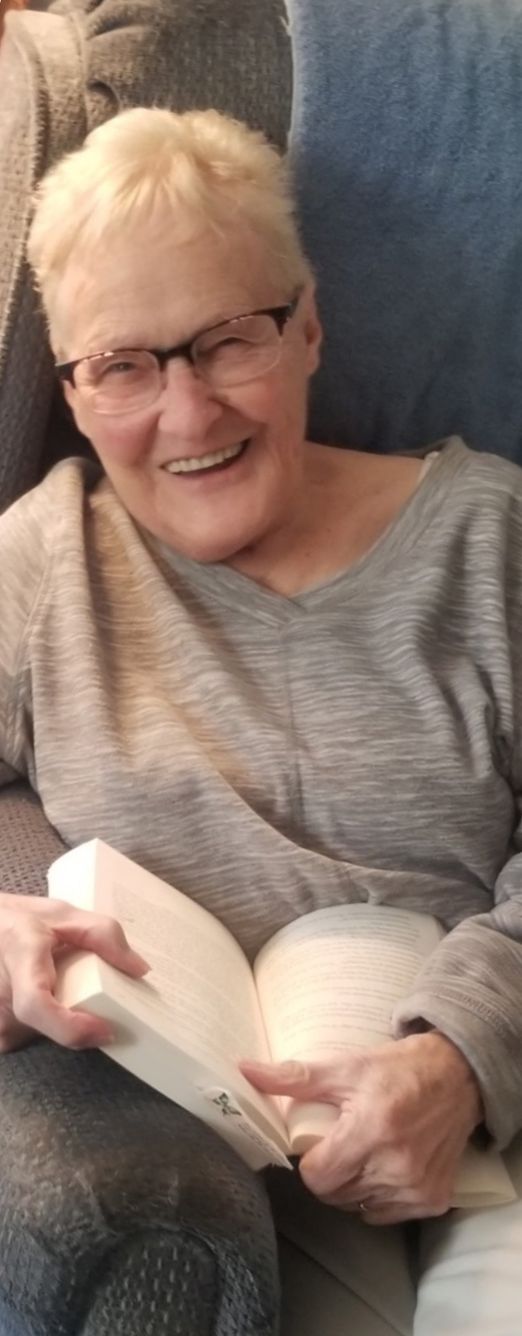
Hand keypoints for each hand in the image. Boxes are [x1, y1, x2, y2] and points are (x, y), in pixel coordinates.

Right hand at [0, 892, 149, 1052]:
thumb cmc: (17, 921)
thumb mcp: (61, 914)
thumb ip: (102, 934)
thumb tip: (139, 969)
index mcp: (19, 956)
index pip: (36, 1005)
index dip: (71, 1027)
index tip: (106, 1031)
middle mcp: (1, 994)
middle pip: (50, 1027)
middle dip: (81, 1020)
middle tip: (96, 1002)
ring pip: (42, 1036)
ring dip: (62, 1020)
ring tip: (61, 990)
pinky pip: (30, 1038)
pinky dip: (47, 1025)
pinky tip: (47, 1000)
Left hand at [240, 1033, 482, 1224]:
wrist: (457, 1076)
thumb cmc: (396, 1069)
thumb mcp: (345, 1067)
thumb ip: (294, 1076)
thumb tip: (244, 1070)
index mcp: (371, 1130)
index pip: (318, 1177)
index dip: (310, 1163)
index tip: (319, 1145)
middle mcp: (396, 1165)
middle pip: (335, 1195)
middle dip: (330, 1173)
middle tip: (341, 1145)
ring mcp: (417, 1187)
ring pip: (358, 1207)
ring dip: (354, 1186)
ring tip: (364, 1154)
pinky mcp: (433, 1199)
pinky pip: (385, 1214)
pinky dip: (379, 1198)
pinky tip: (385, 1168)